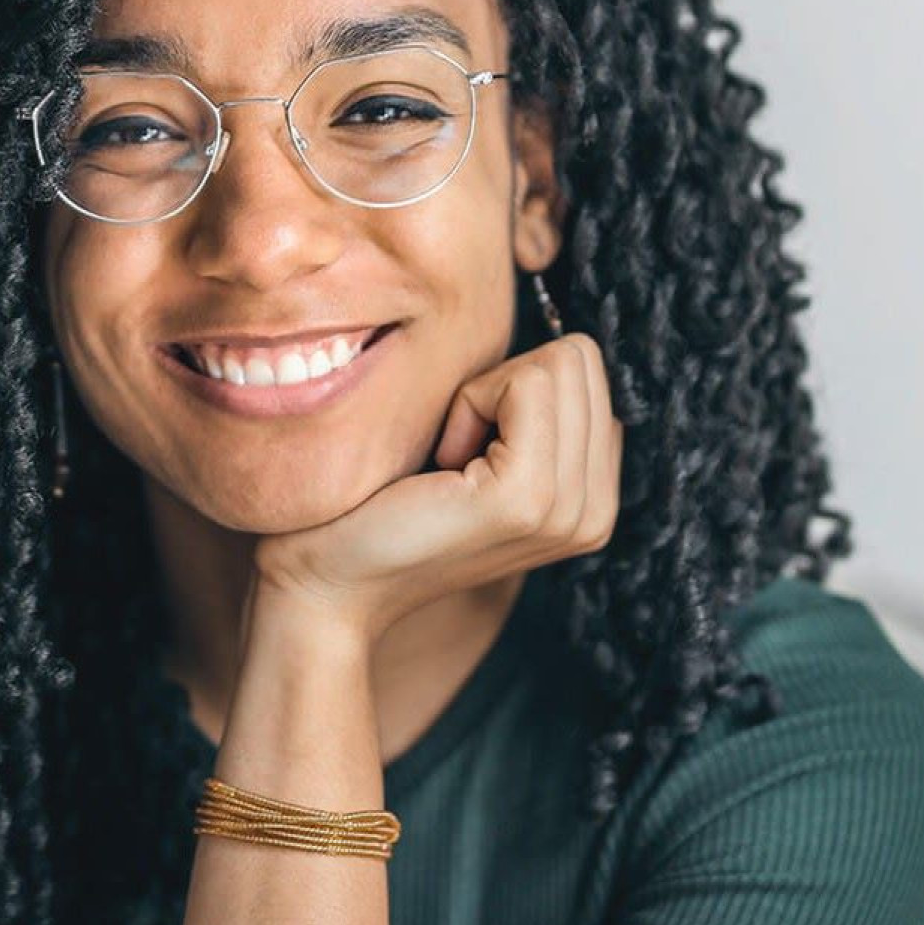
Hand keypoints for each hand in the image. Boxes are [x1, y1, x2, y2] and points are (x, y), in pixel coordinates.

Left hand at [252, 332, 622, 645]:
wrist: (328, 584)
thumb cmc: (382, 508)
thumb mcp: (478, 453)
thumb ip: (532, 412)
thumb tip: (553, 340)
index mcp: (593, 499)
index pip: (590, 374)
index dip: (514, 386)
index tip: (465, 447)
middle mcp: (595, 511)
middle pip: (581, 361)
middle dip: (505, 384)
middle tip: (453, 452)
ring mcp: (568, 509)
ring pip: (559, 364)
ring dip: (486, 394)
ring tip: (448, 462)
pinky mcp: (528, 497)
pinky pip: (526, 382)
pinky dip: (471, 402)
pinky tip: (441, 462)